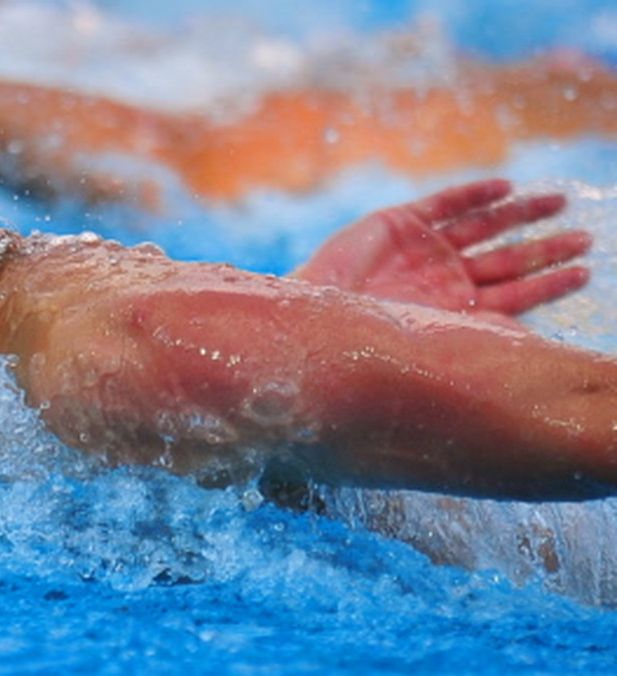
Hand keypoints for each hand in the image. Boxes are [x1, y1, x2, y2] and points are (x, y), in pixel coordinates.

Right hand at [291, 179, 590, 326]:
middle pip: (508, 259)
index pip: (515, 295)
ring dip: (521, 214)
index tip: (584, 272)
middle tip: (583, 236)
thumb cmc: (367, 338)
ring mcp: (424, 250)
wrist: (313, 313)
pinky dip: (474, 194)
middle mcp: (445, 280)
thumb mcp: (433, 342)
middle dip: (545, 246)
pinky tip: (505, 187)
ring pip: (484, 227)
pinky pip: (446, 204)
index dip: (549, 283)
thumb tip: (538, 355)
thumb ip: (481, 338)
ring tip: (558, 201)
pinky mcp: (399, 222)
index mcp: (456, 313)